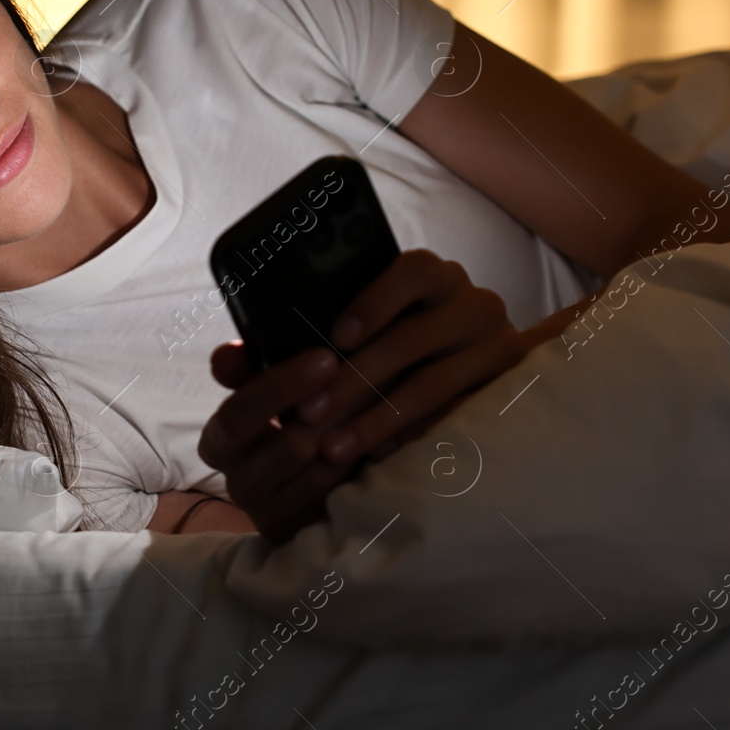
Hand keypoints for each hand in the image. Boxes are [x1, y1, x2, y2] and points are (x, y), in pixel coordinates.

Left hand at [199, 249, 527, 542]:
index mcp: (431, 275)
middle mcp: (472, 302)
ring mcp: (496, 346)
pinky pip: (454, 419)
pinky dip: (409, 438)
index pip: (411, 271)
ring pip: (432, 384)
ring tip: (332, 448)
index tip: (335, 337)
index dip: (374, 301)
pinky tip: (374, 459)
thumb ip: (285, 344)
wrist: (477, 368)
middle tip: (308, 416)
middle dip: (354, 380)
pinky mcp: (503, 391)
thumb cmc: (387, 348)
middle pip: (414, 338)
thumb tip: (226, 361)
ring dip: (375, 419)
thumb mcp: (346, 336)